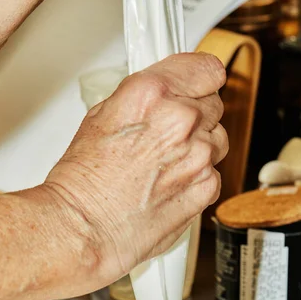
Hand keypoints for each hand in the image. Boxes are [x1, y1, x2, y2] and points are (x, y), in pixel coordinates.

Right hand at [45, 52, 227, 288]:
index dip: (199, 82)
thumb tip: (163, 99)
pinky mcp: (206, 188)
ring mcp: (198, 156)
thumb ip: (144, 101)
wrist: (84, 229)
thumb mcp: (102, 118)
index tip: (196, 89)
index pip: (207, 70)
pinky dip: (197, 179)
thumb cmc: (83, 183)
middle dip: (193, 119)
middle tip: (166, 139)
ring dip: (198, 150)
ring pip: (217, 140)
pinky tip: (168, 187)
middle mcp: (180, 120)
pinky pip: (214, 173)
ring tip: (163, 167)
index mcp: (152, 94)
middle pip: (213, 106)